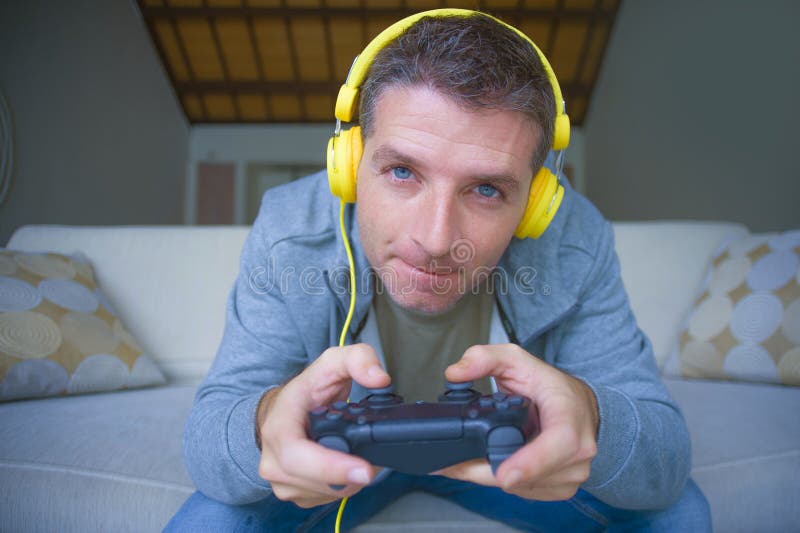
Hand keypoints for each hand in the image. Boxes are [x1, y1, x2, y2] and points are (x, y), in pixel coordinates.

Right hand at [255, 343, 390, 507]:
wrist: (282, 412)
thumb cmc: (305, 392)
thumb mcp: (330, 363)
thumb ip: (358, 359)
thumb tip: (379, 378)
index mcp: (279, 428)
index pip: (297, 456)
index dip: (330, 467)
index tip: (362, 469)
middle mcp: (273, 460)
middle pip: (316, 482)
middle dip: (349, 476)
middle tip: (372, 465)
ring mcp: (281, 481)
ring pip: (324, 494)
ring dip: (348, 481)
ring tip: (359, 459)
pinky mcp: (294, 493)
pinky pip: (325, 498)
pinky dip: (342, 485)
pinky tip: (346, 467)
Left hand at [437, 343, 598, 500]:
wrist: (578, 407)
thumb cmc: (550, 386)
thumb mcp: (516, 360)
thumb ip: (484, 358)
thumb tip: (456, 373)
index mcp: (570, 416)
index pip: (561, 443)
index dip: (532, 462)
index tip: (505, 475)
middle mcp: (578, 451)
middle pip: (530, 475)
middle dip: (486, 472)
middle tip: (451, 466)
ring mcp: (572, 473)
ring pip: (522, 488)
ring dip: (492, 477)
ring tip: (471, 458)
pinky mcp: (562, 488)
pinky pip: (525, 493)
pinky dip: (505, 481)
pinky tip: (495, 463)